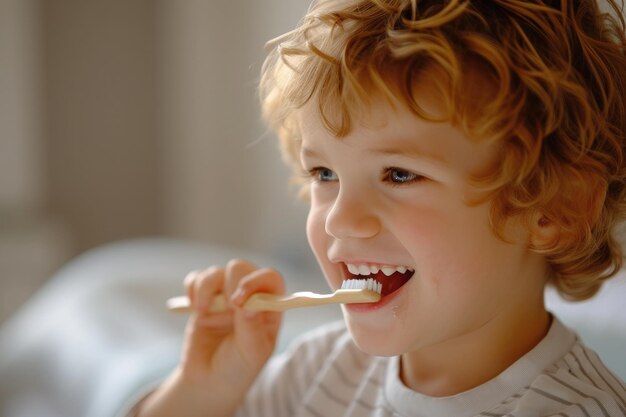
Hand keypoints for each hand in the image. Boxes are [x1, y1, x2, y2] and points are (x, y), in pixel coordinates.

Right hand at [138, 259, 283, 416]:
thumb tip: (248, 304)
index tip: (238, 301)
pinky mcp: (204, 299)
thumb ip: (251, 326)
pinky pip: (196, 278)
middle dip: (230, 284)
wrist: (208, 382)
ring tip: (202, 311)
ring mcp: (225, 296)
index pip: (270, 278)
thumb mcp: (251, 353)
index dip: (255, 281)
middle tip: (226, 308)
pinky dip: (192, 287)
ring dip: (206, 287)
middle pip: (241, 267)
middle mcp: (249, 296)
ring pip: (216, 272)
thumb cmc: (238, 368)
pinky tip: (194, 308)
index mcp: (269, 307)